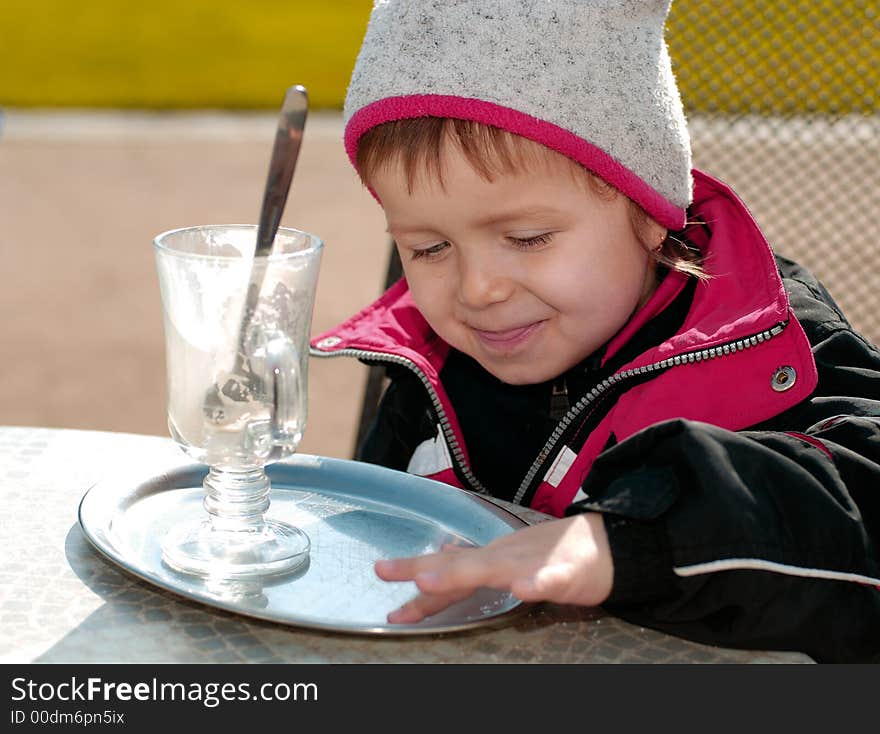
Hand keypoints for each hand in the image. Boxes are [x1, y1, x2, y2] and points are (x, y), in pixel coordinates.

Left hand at [374, 513, 613, 622]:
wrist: (611, 544)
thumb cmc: (559, 554)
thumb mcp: (511, 562)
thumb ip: (477, 569)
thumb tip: (437, 570)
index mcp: (494, 557)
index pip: (448, 564)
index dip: (414, 572)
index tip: (380, 574)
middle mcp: (506, 556)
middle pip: (459, 563)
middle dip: (422, 569)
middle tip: (386, 571)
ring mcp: (534, 562)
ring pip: (495, 568)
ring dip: (461, 574)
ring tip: (430, 580)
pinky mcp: (567, 572)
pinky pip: (550, 578)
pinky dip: (536, 582)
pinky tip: (523, 588)